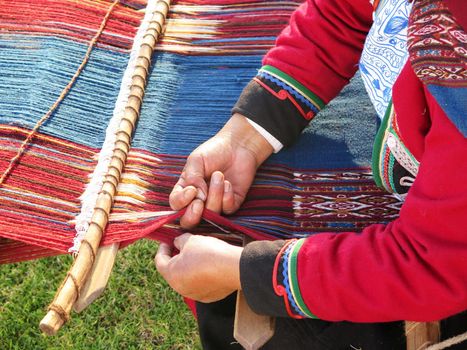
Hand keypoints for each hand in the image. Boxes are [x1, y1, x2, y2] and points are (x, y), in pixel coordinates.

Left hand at [155, 233, 242, 302]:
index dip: (163, 248)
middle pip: (173, 271)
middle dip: (176, 258)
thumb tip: (177, 243)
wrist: (233, 267)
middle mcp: (180, 288)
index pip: (160, 261)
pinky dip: (201, 276)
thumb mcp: (190, 240)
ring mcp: (195, 294)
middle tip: (183, 246)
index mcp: (172, 274)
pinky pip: (200, 285)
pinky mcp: (209, 297)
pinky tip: (209, 266)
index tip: (167, 240)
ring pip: (186, 279)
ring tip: (198, 255)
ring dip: (188, 268)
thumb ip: (179, 241)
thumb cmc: (208, 252)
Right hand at [169, 113, 272, 227]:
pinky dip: (227, 197)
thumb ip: (192, 178)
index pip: (176, 204)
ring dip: (215, 195)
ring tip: (219, 175)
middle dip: (192, 216)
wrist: (237, 146)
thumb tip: (198, 197)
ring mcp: (215, 203)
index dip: (181, 202)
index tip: (191, 190)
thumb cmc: (213, 151)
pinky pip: (227, 210)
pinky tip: (228, 183)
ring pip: (211, 214)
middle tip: (199, 202)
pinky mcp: (232, 203)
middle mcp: (198, 200)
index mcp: (185, 189)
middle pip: (188, 221)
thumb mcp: (196, 160)